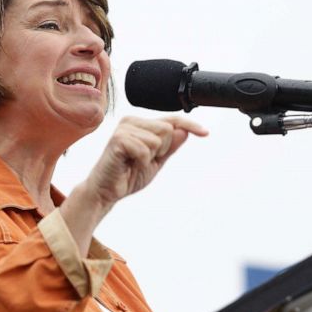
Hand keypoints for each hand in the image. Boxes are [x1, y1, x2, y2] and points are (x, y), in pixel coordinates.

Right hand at [60, 116, 207, 255]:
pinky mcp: (118, 139)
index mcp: (140, 124)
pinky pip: (146, 149)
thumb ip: (170, 146)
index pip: (171, 120)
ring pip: (159, 140)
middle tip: (144, 160)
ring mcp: (124, 128)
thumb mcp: (156, 161)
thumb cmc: (127, 175)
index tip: (206, 133)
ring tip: (134, 162)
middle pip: (168, 129)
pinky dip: (142, 161)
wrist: (106, 191)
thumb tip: (184, 131)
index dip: (190, 125)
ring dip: (151, 157)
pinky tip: (128, 164)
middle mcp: (131, 121)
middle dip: (163, 150)